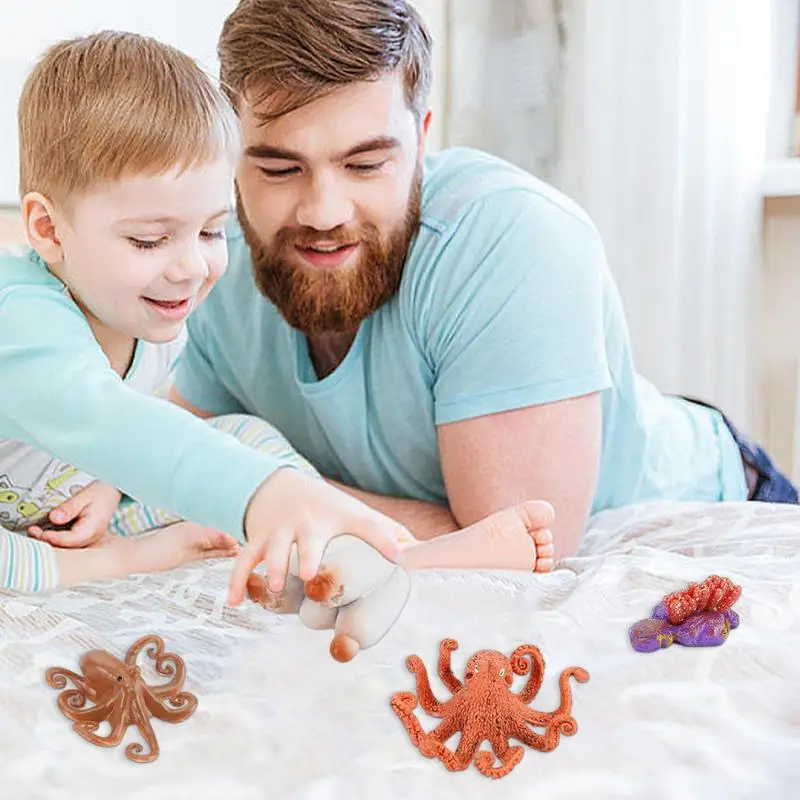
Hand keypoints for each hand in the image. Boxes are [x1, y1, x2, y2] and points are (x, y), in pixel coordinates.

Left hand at [28, 481, 121, 547]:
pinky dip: (57, 539)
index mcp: (92, 529)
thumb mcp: (84, 496)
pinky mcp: (86, 536)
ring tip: (35, 532)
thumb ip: (68, 508)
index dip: (50, 537)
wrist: (113, 490)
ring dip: (51, 541)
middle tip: (32, 531)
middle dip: (47, 541)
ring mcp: (90, 539)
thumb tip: (53, 518)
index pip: (68, 540)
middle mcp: (92, 538)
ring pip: (68, 547)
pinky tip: (47, 533)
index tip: (36, 530)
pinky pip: (70, 542)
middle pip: (67, 547)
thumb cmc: (101, 492)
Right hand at [227, 468, 408, 605]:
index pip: (366, 526)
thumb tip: (421, 553)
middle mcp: (308, 524)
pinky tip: (235, 602)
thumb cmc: (327, 508)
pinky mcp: (257, 538)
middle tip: (308, 575)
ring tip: (273, 590)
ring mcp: (280, 530)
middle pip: (308, 539)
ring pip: (271, 549)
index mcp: (339, 519)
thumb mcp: (356, 513)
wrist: (279, 486)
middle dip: (307, 556)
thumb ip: (387, 532)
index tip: (399, 557)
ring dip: (270, 569)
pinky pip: (243, 560)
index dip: (383, 540)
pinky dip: (238, 580)